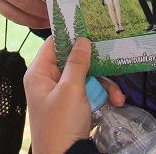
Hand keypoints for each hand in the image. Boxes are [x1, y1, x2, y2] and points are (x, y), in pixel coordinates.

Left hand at [24, 38, 123, 153]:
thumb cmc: (60, 126)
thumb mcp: (71, 90)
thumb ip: (77, 63)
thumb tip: (82, 40)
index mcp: (39, 74)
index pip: (54, 44)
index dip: (71, 37)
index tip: (91, 30)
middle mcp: (48, 82)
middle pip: (74, 61)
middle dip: (96, 67)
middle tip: (110, 66)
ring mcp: (62, 95)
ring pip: (86, 77)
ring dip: (104, 85)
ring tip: (116, 96)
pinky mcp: (73, 107)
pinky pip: (90, 93)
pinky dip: (103, 97)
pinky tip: (115, 102)